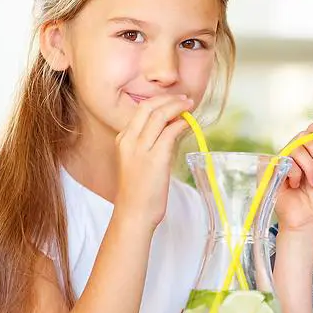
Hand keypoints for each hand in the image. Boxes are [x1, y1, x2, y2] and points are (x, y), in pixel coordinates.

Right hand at [113, 95, 193, 230]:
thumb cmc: (140, 191)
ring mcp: (141, 149)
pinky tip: (189, 123)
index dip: (160, 101)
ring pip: (159, 115)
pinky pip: (170, 132)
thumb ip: (152, 143)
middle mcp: (129, 141)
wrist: (134, 213)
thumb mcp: (140, 161)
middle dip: (169, 99)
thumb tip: (173, 128)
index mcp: (123, 139)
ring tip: (190, 106)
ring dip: (177, 107)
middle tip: (185, 99)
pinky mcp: (155, 159)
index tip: (174, 100)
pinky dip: (181, 123)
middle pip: (148, 107)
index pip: (141, 110)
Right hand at [274, 117, 312, 234]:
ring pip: (297, 148)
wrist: (308, 220)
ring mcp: (284, 161)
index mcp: (311, 155)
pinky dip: (295, 172)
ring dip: (309, 166)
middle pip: (306, 137)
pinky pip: (285, 159)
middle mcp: (296, 155)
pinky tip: (294, 184)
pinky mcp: (272, 169)